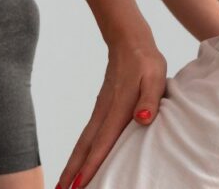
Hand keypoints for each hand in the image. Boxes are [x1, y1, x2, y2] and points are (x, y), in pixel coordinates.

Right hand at [56, 45, 166, 188]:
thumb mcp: (155, 78)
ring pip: (83, 142)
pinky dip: (80, 151)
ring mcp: (100, 111)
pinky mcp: (101, 109)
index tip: (80, 184)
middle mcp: (104, 113)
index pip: (103, 143)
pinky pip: (87, 135)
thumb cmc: (146, 62)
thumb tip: (142, 118)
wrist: (130, 43)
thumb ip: (149, 99)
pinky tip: (79, 160)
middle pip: (84, 147)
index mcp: (118, 109)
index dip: (92, 165)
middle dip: (72, 171)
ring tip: (64, 184)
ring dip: (72, 164)